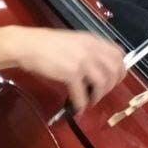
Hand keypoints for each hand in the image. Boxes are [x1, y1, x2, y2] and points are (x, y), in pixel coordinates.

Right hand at [12, 28, 126, 113]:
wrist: (27, 45)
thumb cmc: (47, 44)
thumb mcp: (74, 41)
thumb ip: (88, 50)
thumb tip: (98, 65)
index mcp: (93, 40)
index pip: (118, 54)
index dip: (120, 68)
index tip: (115, 78)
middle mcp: (91, 49)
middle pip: (115, 69)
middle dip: (112, 85)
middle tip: (103, 92)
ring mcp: (82, 61)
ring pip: (103, 82)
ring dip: (99, 95)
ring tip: (91, 100)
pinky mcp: (70, 73)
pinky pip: (82, 93)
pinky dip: (82, 103)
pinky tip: (78, 107)